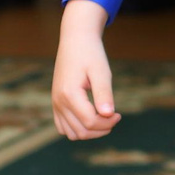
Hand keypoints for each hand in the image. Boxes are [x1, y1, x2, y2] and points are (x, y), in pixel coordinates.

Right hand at [51, 0, 119, 139]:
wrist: (75, 40)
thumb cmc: (91, 53)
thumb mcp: (101, 71)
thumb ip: (104, 93)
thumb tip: (109, 115)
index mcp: (69, 94)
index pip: (90, 122)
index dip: (108, 123)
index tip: (119, 114)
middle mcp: (59, 102)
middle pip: (81, 131)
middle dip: (101, 129)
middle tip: (114, 117)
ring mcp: (56, 104)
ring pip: (72, 133)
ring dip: (90, 132)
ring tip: (103, 119)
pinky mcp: (56, 103)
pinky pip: (64, 127)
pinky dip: (78, 129)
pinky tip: (92, 118)